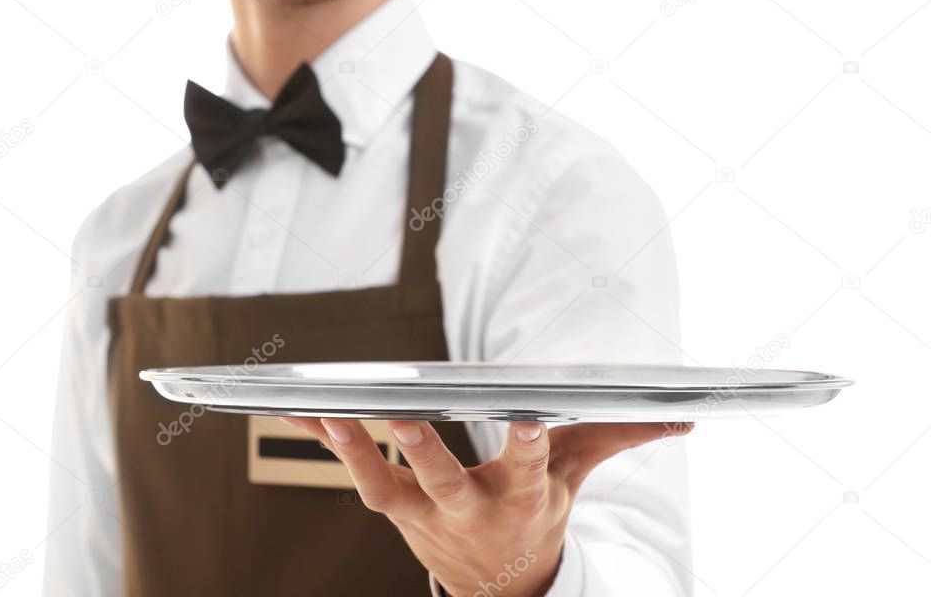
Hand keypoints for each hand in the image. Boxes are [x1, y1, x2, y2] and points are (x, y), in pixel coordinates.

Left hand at [279, 417, 692, 596]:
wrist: (499, 585)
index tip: (527, 415)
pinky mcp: (396, 512)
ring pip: (386, 487)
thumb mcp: (578, 478)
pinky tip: (305, 411)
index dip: (529, 443)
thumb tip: (685, 418)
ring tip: (332, 412)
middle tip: (404, 418)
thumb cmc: (538, 516)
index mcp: (523, 497)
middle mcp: (471, 510)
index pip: (531, 467)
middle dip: (425, 453)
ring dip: (357, 452)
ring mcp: (426, 516)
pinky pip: (358, 476)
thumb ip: (620, 437)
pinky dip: (332, 444)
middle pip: (446, 483)